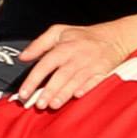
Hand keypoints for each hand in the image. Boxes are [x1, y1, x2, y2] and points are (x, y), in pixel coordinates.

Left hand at [15, 21, 131, 110]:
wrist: (113, 37)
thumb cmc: (83, 36)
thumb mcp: (58, 32)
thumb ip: (39, 44)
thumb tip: (22, 57)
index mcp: (64, 47)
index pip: (45, 64)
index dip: (33, 79)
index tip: (23, 92)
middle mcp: (76, 57)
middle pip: (61, 75)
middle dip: (49, 91)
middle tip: (39, 104)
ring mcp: (90, 65)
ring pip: (75, 81)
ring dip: (64, 94)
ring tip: (53, 105)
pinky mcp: (102, 72)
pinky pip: (94, 82)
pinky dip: (86, 88)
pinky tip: (77, 96)